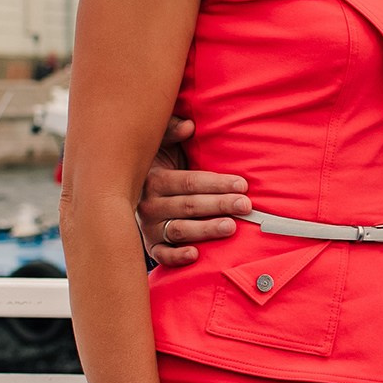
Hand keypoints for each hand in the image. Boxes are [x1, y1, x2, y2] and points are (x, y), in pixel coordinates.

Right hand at [137, 118, 247, 267]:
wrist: (137, 188)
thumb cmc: (161, 162)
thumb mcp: (163, 142)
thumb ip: (172, 130)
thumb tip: (189, 126)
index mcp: (153, 179)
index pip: (188, 182)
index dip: (216, 183)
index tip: (242, 184)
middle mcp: (148, 204)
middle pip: (188, 206)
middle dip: (220, 205)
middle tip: (245, 205)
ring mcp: (149, 226)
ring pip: (179, 230)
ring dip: (205, 230)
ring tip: (231, 227)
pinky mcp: (152, 244)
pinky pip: (161, 254)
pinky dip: (176, 256)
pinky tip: (195, 255)